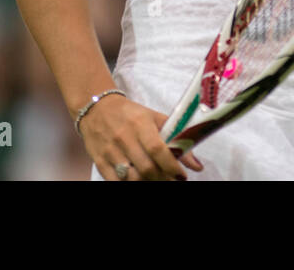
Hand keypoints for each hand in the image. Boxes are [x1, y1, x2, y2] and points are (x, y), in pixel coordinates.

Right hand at [78, 94, 204, 180]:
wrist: (96, 109)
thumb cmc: (130, 114)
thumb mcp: (154, 118)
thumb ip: (176, 139)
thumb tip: (197, 165)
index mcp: (140, 123)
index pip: (157, 149)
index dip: (171, 165)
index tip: (182, 176)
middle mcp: (124, 138)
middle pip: (146, 168)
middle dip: (163, 179)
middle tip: (172, 180)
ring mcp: (110, 151)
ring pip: (131, 178)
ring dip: (148, 183)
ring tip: (158, 180)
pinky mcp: (99, 162)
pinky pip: (115, 182)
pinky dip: (130, 184)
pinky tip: (140, 181)